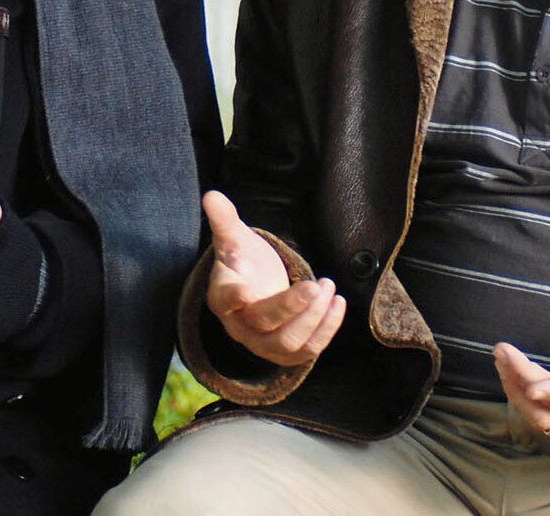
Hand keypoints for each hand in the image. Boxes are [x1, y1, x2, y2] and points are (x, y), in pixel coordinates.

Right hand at [203, 190, 344, 366]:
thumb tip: (212, 195)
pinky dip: (327, 330)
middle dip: (291, 306)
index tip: (244, 291)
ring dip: (314, 318)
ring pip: (289, 343)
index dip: (234, 298)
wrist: (256, 292)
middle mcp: (240, 327)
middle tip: (315, 285)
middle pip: (264, 323)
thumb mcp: (234, 239)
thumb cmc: (244, 263)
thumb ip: (224, 220)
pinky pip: (308, 351)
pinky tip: (338, 303)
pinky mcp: (286, 354)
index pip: (225, 301)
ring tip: (328, 286)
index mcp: (223, 297)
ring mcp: (263, 344)